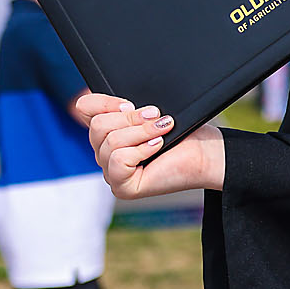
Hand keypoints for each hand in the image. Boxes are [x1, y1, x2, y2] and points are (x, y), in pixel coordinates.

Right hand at [77, 92, 225, 199]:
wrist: (206, 152)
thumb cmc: (183, 132)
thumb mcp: (151, 112)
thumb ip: (126, 107)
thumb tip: (120, 105)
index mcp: (108, 131)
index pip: (84, 108)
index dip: (105, 101)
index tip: (130, 103)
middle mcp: (105, 153)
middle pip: (97, 126)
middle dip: (131, 118)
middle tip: (157, 117)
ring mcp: (111, 172)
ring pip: (110, 141)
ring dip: (143, 132)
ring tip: (163, 132)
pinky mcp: (122, 187)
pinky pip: (118, 160)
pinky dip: (141, 150)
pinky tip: (157, 147)